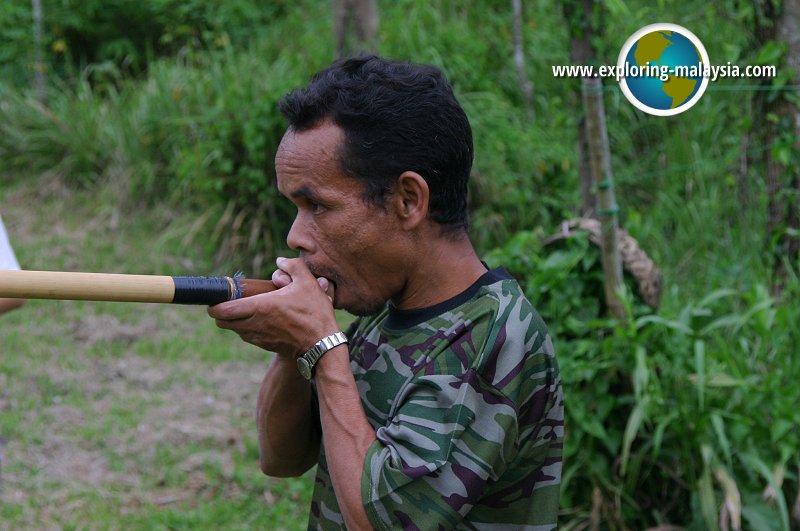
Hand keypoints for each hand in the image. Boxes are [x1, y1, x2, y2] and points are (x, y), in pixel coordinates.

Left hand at [208, 257, 337, 356]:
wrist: (322, 345)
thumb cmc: (315, 314)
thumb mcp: (308, 283)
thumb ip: (293, 266)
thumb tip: (280, 261)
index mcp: (260, 307)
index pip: (223, 310)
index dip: (214, 305)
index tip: (216, 298)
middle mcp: (255, 324)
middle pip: (222, 322)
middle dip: (221, 313)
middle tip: (229, 302)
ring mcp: (259, 337)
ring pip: (234, 330)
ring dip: (235, 321)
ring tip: (247, 310)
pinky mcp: (265, 346)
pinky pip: (247, 337)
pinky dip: (247, 329)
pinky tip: (262, 320)